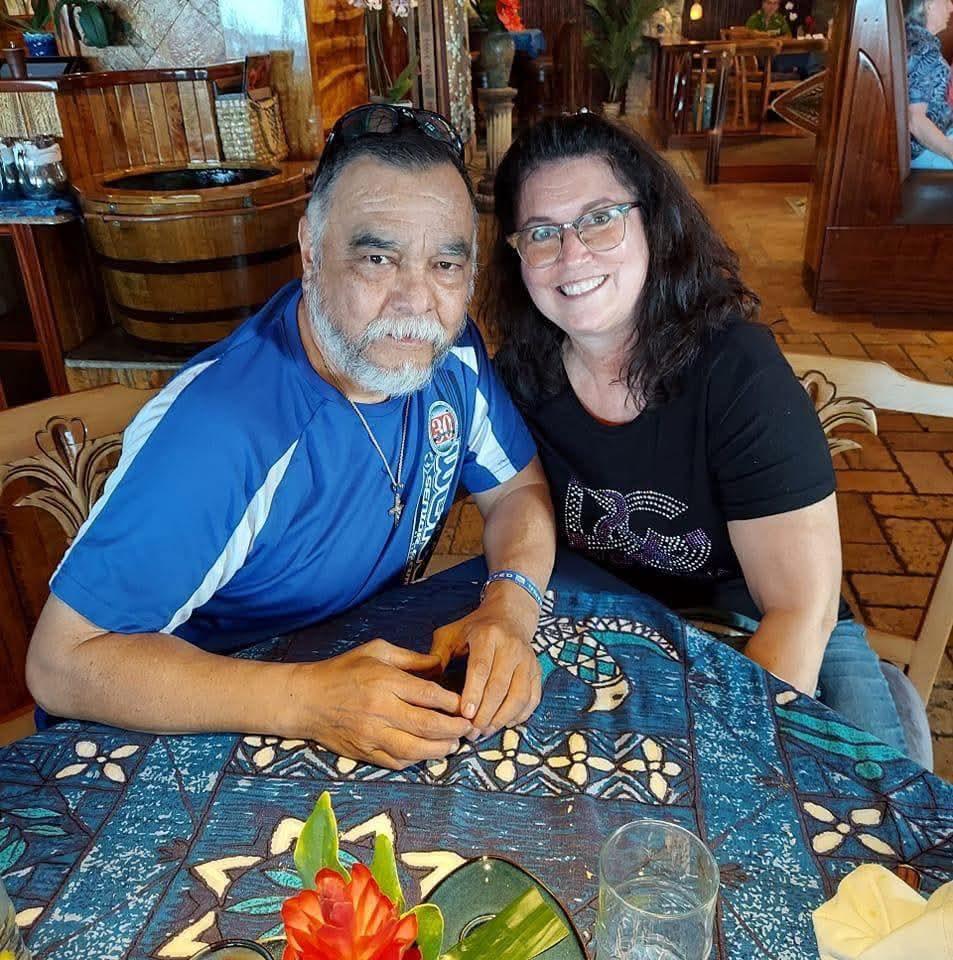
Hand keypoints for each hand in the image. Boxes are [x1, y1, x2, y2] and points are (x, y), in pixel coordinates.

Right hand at [289, 639, 472, 769]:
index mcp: (385, 682)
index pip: (428, 695)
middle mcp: (380, 710)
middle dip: (454, 729)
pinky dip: (417, 760)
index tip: (464, 704)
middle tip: (468, 728)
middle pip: (427, 725)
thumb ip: (410, 659)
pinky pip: (397, 763)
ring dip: (440, 749)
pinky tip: (427, 752)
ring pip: (415, 749)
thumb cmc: (343, 670)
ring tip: (453, 744)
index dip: (452, 702)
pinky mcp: (364, 753)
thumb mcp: (377, 650)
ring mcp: (371, 735)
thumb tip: (440, 666)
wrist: (306, 700)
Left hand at [430, 583, 541, 737]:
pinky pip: (533, 698)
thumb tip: (428, 685)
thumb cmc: (475, 628)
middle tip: (472, 731)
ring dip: (502, 718)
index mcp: (488, 635)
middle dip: (486, 713)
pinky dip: (520, 715)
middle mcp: (511, 646)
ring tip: (486, 731)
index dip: (474, 693)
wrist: (508, 616)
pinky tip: (504, 723)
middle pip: (500, 686)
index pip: (481, 668)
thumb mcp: (451, 634)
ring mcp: (528, 659)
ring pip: (519, 695)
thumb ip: (438, 656)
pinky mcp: (537, 670)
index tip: (466, 715)